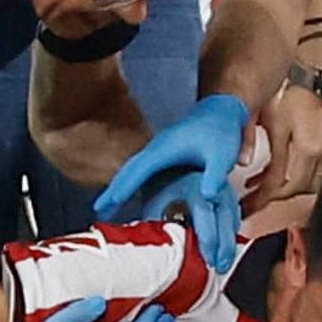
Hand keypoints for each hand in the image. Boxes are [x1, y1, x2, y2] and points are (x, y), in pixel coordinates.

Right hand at [93, 94, 248, 271]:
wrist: (221, 111)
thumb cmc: (220, 130)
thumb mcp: (222, 155)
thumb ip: (214, 175)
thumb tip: (209, 196)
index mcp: (165, 149)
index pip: (138, 171)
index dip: (122, 188)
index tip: (108, 203)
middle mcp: (156, 149)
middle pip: (128, 171)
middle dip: (113, 190)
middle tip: (98, 209)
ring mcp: (158, 151)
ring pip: (132, 170)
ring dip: (119, 186)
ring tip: (106, 206)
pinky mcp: (163, 154)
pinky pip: (141, 171)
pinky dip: (130, 182)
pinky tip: (129, 194)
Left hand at [249, 84, 321, 204]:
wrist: (316, 63)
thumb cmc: (291, 82)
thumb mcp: (264, 111)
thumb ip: (248, 136)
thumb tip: (238, 162)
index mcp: (306, 146)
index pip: (281, 185)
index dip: (260, 198)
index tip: (246, 205)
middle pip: (298, 189)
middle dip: (273, 195)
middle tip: (252, 196)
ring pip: (313, 183)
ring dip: (289, 186)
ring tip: (266, 180)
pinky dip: (306, 174)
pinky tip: (290, 166)